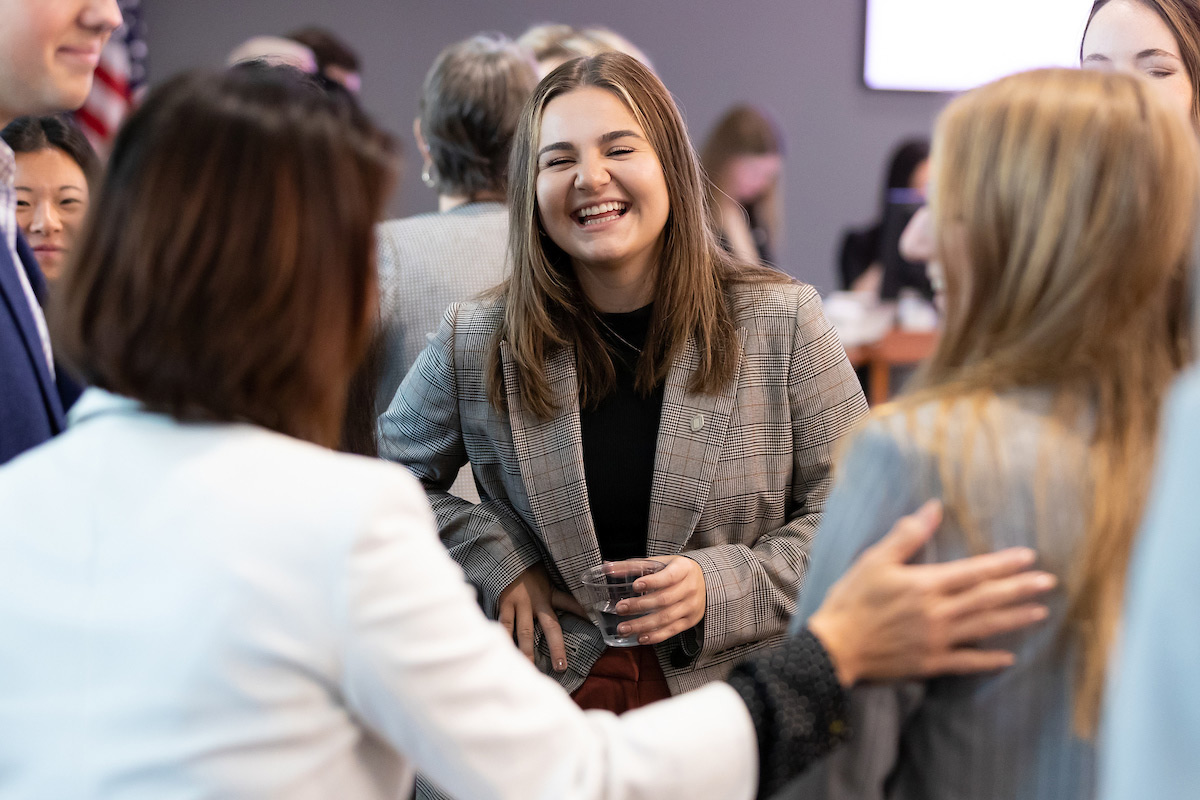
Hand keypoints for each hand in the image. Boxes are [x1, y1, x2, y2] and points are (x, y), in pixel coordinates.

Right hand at [498, 564, 586, 672]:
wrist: (507, 553)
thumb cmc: (528, 567)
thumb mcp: (548, 574)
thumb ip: (559, 586)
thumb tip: (584, 581)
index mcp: (551, 593)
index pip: (571, 604)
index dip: (583, 614)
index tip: (596, 625)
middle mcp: (537, 601)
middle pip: (550, 627)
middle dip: (556, 648)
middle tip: (561, 667)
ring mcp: (520, 604)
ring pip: (524, 632)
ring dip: (527, 651)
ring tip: (529, 668)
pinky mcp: (504, 604)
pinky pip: (504, 626)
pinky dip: (504, 640)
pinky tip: (504, 653)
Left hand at [612, 554, 706, 645]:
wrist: (704, 583)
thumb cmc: (674, 571)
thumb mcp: (660, 562)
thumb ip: (634, 566)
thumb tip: (606, 567)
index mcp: (684, 569)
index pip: (669, 576)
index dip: (652, 582)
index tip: (635, 586)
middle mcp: (690, 588)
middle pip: (664, 600)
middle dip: (640, 606)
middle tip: (620, 609)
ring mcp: (691, 606)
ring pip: (666, 618)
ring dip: (642, 625)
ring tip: (623, 628)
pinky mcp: (689, 621)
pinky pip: (671, 631)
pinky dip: (655, 636)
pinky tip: (640, 638)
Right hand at [806, 500, 1055, 686]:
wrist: (834, 648)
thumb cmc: (851, 600)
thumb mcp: (874, 560)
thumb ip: (907, 536)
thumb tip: (933, 508)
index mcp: (925, 585)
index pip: (974, 571)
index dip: (1003, 564)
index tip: (1029, 557)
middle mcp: (938, 613)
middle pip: (988, 598)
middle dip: (1020, 589)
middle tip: (1049, 583)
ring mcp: (937, 640)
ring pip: (984, 627)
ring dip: (1014, 619)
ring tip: (1040, 613)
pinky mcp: (930, 663)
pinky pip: (967, 662)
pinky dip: (988, 660)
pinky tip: (1008, 657)